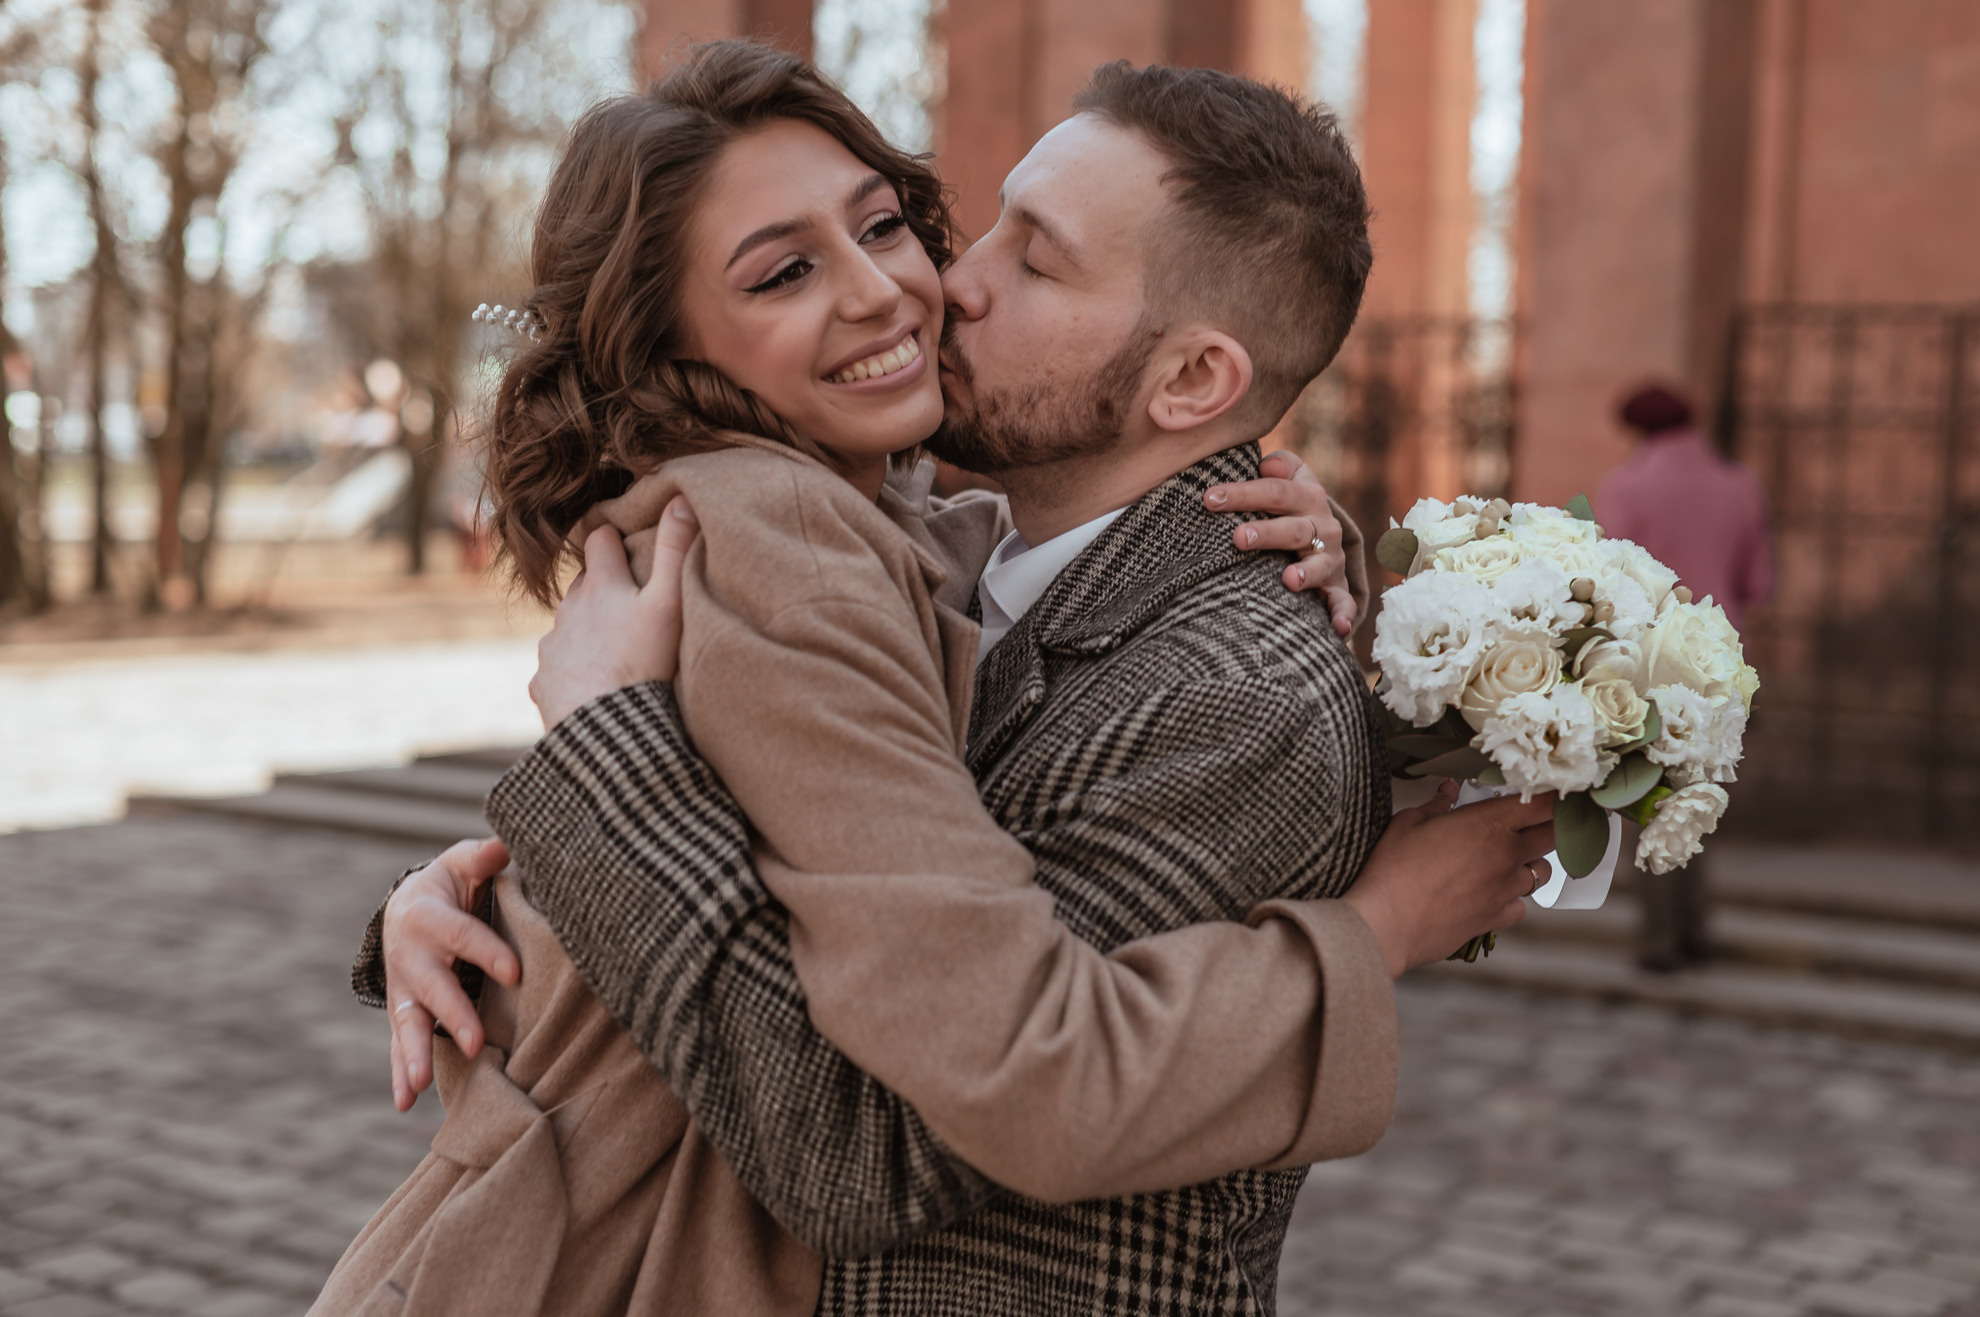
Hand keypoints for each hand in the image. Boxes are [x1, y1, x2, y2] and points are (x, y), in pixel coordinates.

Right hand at [383, 838, 519, 1111]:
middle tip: (477, 1043)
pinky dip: (399, 1074)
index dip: (488, 953)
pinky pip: (398, 1046)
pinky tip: (404, 1103)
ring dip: (414, 1054)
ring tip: (419, 1085)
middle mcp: (410, 956)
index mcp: (428, 915)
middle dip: (453, 1015)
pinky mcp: (403, 1012)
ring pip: (407, 1024)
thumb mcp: (464, 863)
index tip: (516, 974)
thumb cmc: (451, 884)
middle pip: (432, 988)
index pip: (462, 936)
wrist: (407, 907)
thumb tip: (508, 842)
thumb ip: (484, 856)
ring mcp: (403, 989)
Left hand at [529, 496, 699, 729]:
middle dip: (602, 585)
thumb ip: (676, 550)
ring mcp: (552, 646)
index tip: (629, 541)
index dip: (614, 536)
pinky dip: (573, 670)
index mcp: (599, 584)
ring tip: (616, 651)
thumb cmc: (642, 664)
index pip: (599, 539)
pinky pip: (557, 668)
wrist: (602, 729)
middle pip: (584, 584)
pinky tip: (594, 685)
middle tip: (632, 602)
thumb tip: (681, 497)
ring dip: (587, 630)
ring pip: (569, 626)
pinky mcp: (543, 681)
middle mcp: (568, 609)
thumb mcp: (669, 603)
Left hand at [1203, 450, 1355, 636]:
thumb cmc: (1288, 505)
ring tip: (1288, 579)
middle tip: (1238, 538)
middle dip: (1267, 533)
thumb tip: (1268, 465)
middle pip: (1294, 529)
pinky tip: (1338, 630)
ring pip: (1319, 564)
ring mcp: (1330, 558)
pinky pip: (1342, 602)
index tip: (1209, 498)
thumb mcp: (1290, 479)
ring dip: (1306, 572)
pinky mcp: (1336, 587)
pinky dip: (1342, 615)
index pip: (1275, 492)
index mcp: (1307, 496)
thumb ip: (1281, 467)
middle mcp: (1323, 526)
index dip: (1243, 493)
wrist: (1324, 534)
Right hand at [1342, 781, 1556, 977]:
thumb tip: (1449, 790)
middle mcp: (1505, 856)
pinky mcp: (1496, 918)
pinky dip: (1512, 898)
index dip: (1551, 795)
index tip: (1548, 792)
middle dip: (1550, 825)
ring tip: (1507, 859)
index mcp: (1487, 824)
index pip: (1541, 803)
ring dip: (1530, 863)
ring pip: (1541, 872)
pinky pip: (1520, 905)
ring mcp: (1505, 890)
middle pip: (1553, 836)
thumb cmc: (1392, 870)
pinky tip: (1491, 893)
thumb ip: (1437, 804)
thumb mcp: (1408, 822)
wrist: (1385, 924)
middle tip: (1534, 820)